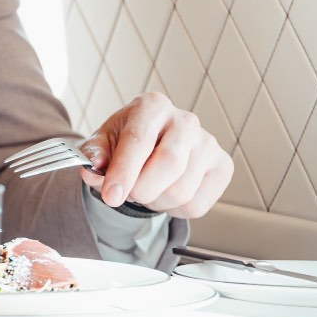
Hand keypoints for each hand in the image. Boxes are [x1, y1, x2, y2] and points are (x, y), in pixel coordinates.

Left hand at [77, 92, 231, 217]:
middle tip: (128, 193)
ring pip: (181, 190)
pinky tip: (167, 192)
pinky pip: (197, 204)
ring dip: (156, 201)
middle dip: (141, 190)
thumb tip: (93, 170)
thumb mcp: (104, 142)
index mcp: (152, 106)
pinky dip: (175, 210)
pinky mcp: (222, 166)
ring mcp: (208, 143)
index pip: (139, 139)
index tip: (111, 196)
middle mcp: (185, 120)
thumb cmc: (127, 141)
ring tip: (148, 188)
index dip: (123, 171)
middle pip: (168, 165)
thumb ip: (94, 155)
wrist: (154, 145)